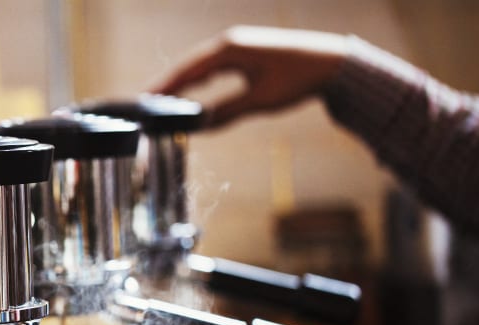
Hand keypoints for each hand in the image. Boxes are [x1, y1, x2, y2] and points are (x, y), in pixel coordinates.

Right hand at [152, 26, 350, 127]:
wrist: (332, 63)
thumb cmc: (298, 78)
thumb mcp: (260, 101)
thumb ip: (227, 112)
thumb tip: (201, 126)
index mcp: (230, 50)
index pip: (189, 69)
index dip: (166, 86)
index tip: (146, 100)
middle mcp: (231, 43)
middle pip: (191, 65)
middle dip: (169, 84)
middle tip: (146, 102)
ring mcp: (239, 46)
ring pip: (202, 64)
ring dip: (185, 80)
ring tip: (164, 98)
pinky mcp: (248, 53)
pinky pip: (216, 65)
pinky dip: (202, 77)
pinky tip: (195, 87)